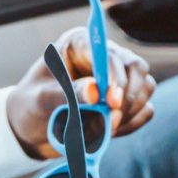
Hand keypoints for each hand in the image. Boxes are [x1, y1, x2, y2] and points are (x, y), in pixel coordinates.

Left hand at [5, 27, 157, 158]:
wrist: (32, 129)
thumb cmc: (31, 106)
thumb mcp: (41, 100)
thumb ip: (67, 94)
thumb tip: (95, 91)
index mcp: (80, 44)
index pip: (109, 54)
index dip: (114, 77)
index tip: (110, 102)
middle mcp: (104, 57)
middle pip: (136, 68)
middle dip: (127, 96)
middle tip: (111, 121)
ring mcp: (118, 78)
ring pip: (146, 88)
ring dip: (129, 112)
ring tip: (103, 129)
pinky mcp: (125, 101)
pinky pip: (145, 110)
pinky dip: (132, 123)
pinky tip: (109, 132)